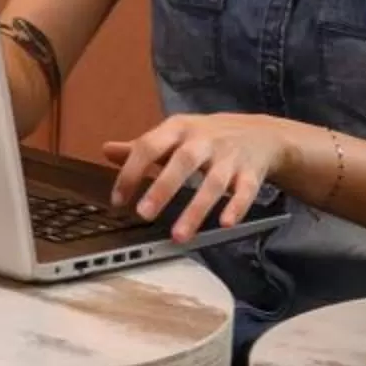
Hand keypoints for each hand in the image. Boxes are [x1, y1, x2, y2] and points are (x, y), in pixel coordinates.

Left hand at [105, 112, 302, 240]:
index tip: (118, 199)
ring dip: (196, 210)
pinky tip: (225, 224)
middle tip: (143, 214)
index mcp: (177, 129)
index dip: (131, 171)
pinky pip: (245, 191)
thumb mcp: (173, 135)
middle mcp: (203, 141)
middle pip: (182, 162)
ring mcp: (229, 157)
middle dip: (162, 188)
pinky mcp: (251, 173)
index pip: (148, 146)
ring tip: (178, 235)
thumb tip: (106, 151)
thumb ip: (142, 146)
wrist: (259, 133)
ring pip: (213, 183)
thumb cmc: (206, 137)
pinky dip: (236, 207)